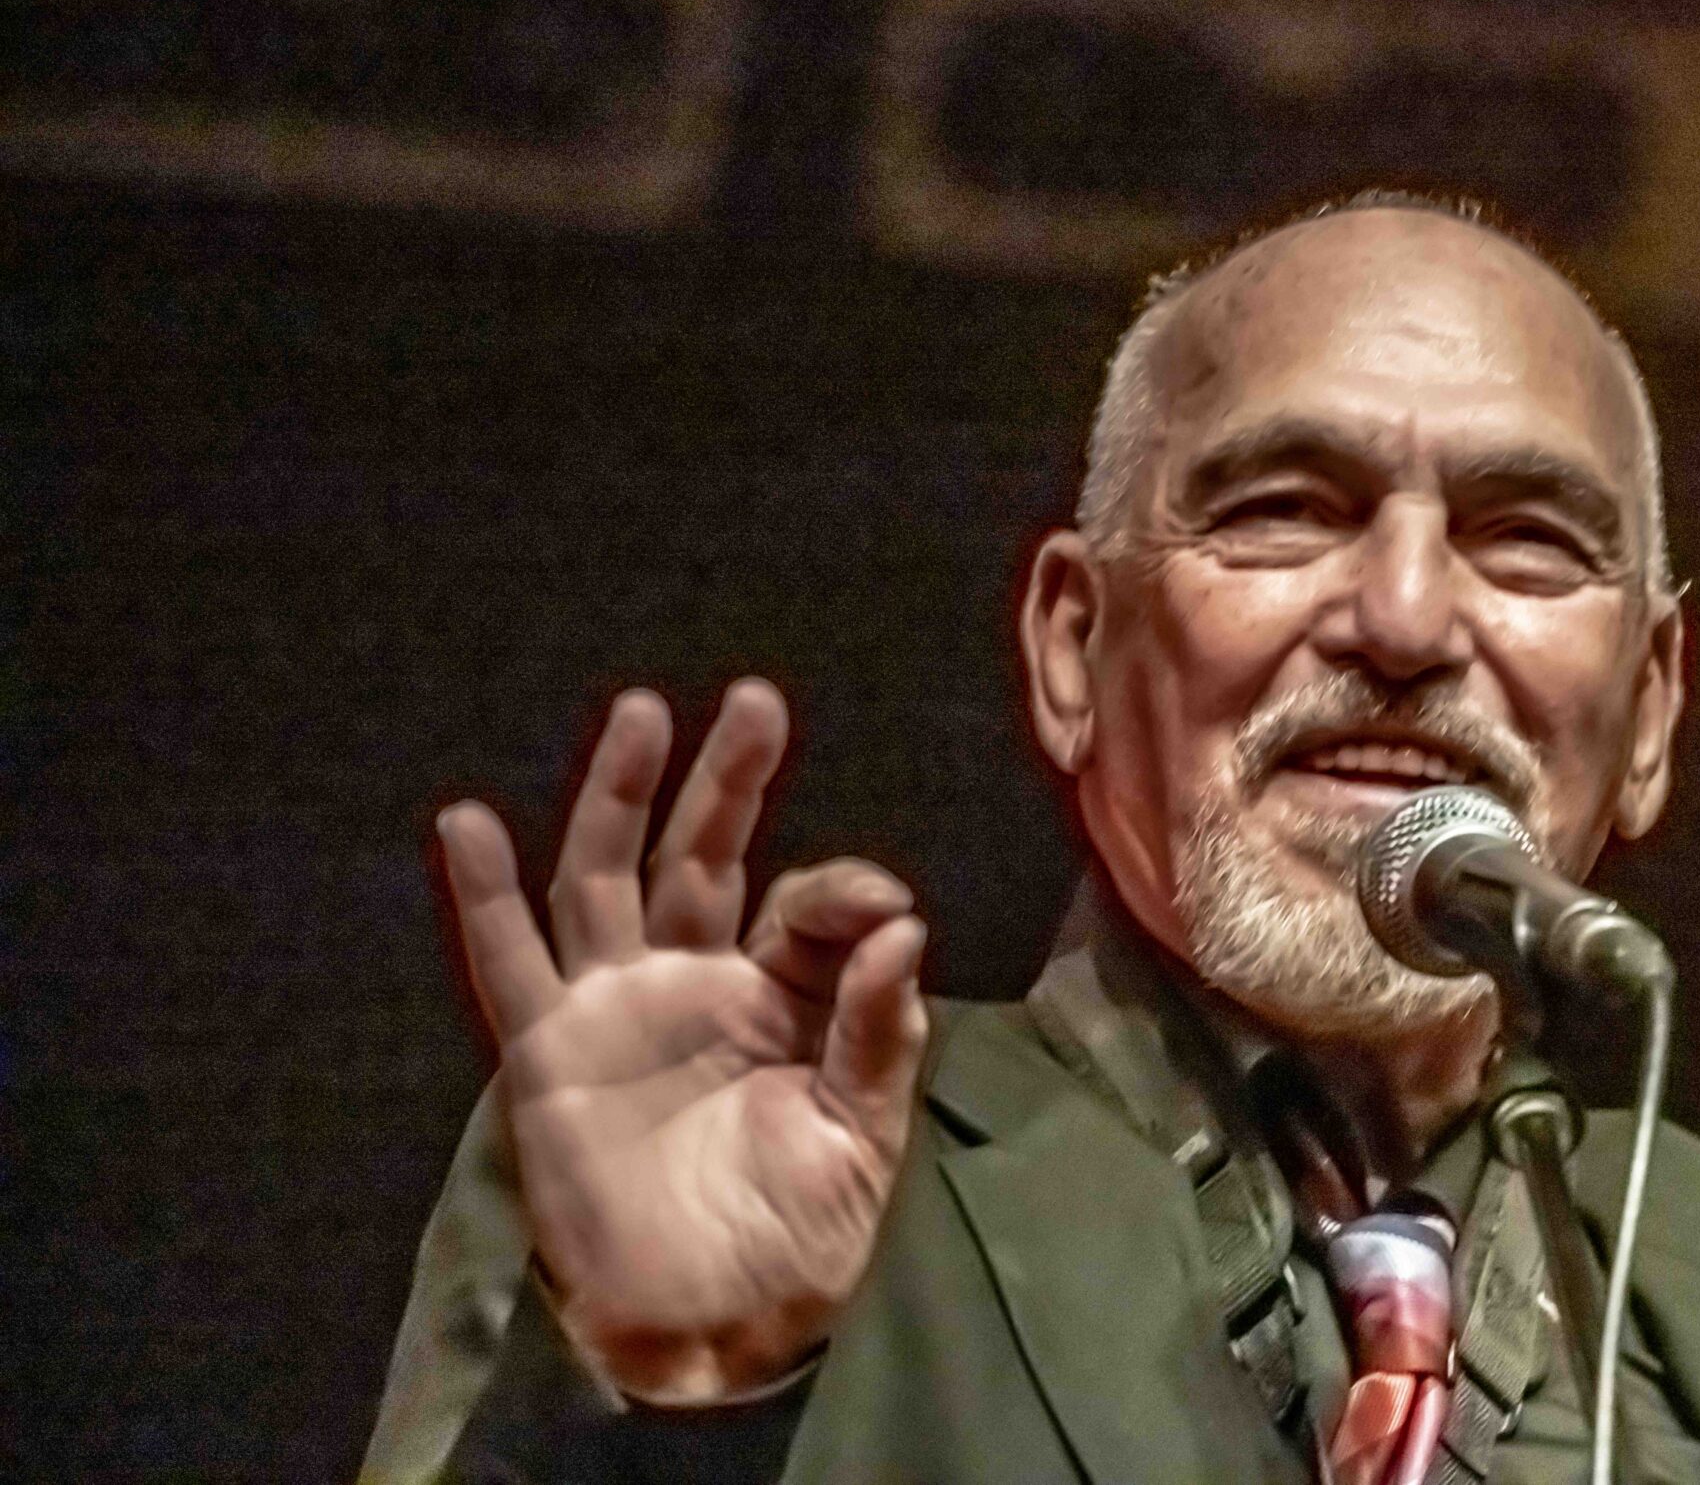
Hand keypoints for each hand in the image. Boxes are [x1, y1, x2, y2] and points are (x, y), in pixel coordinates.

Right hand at [436, 679, 928, 1402]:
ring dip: (620, 794)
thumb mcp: (865, 1130)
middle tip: (757, 701)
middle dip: (729, 779)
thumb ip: (878, 1029)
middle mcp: (699, 980)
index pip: (808, 906)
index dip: (844, 889)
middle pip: (706, 855)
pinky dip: (484, 893)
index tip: (882, 905)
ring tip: (641, 710)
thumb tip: (904, 926)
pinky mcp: (550, 1048)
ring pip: (610, 876)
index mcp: (785, 995)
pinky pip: (509, 959)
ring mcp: (619, 1006)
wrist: (719, 1325)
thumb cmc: (805, 1230)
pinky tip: (468, 822)